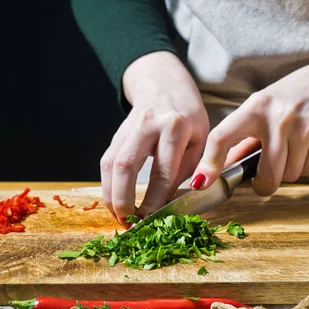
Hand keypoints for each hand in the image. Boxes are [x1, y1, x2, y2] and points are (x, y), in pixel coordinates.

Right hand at [100, 51, 208, 226]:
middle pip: (126, 165)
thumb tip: (173, 204)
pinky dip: (108, 185)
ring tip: (120, 217)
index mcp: (175, 126)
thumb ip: (190, 170)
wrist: (165, 85)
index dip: (155, 200)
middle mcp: (148, 124)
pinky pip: (107, 161)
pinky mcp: (116, 133)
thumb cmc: (189, 117)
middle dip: (123, 200)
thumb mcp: (201, 139)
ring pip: (110, 164)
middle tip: (129, 224)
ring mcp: (128, 127)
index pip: (163, 171)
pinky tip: (115, 201)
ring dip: (110, 195)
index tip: (153, 221)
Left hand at [190, 54, 308, 195]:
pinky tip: (305, 144)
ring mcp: (302, 130)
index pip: (221, 137)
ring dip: (287, 170)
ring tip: (290, 147)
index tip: (201, 182)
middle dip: (264, 182)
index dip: (209, 164)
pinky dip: (304, 164)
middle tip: (264, 176)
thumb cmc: (293, 94)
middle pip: (266, 175)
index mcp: (255, 107)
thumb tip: (224, 166)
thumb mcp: (263, 106)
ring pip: (288, 176)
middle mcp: (277, 119)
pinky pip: (307, 171)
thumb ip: (244, 136)